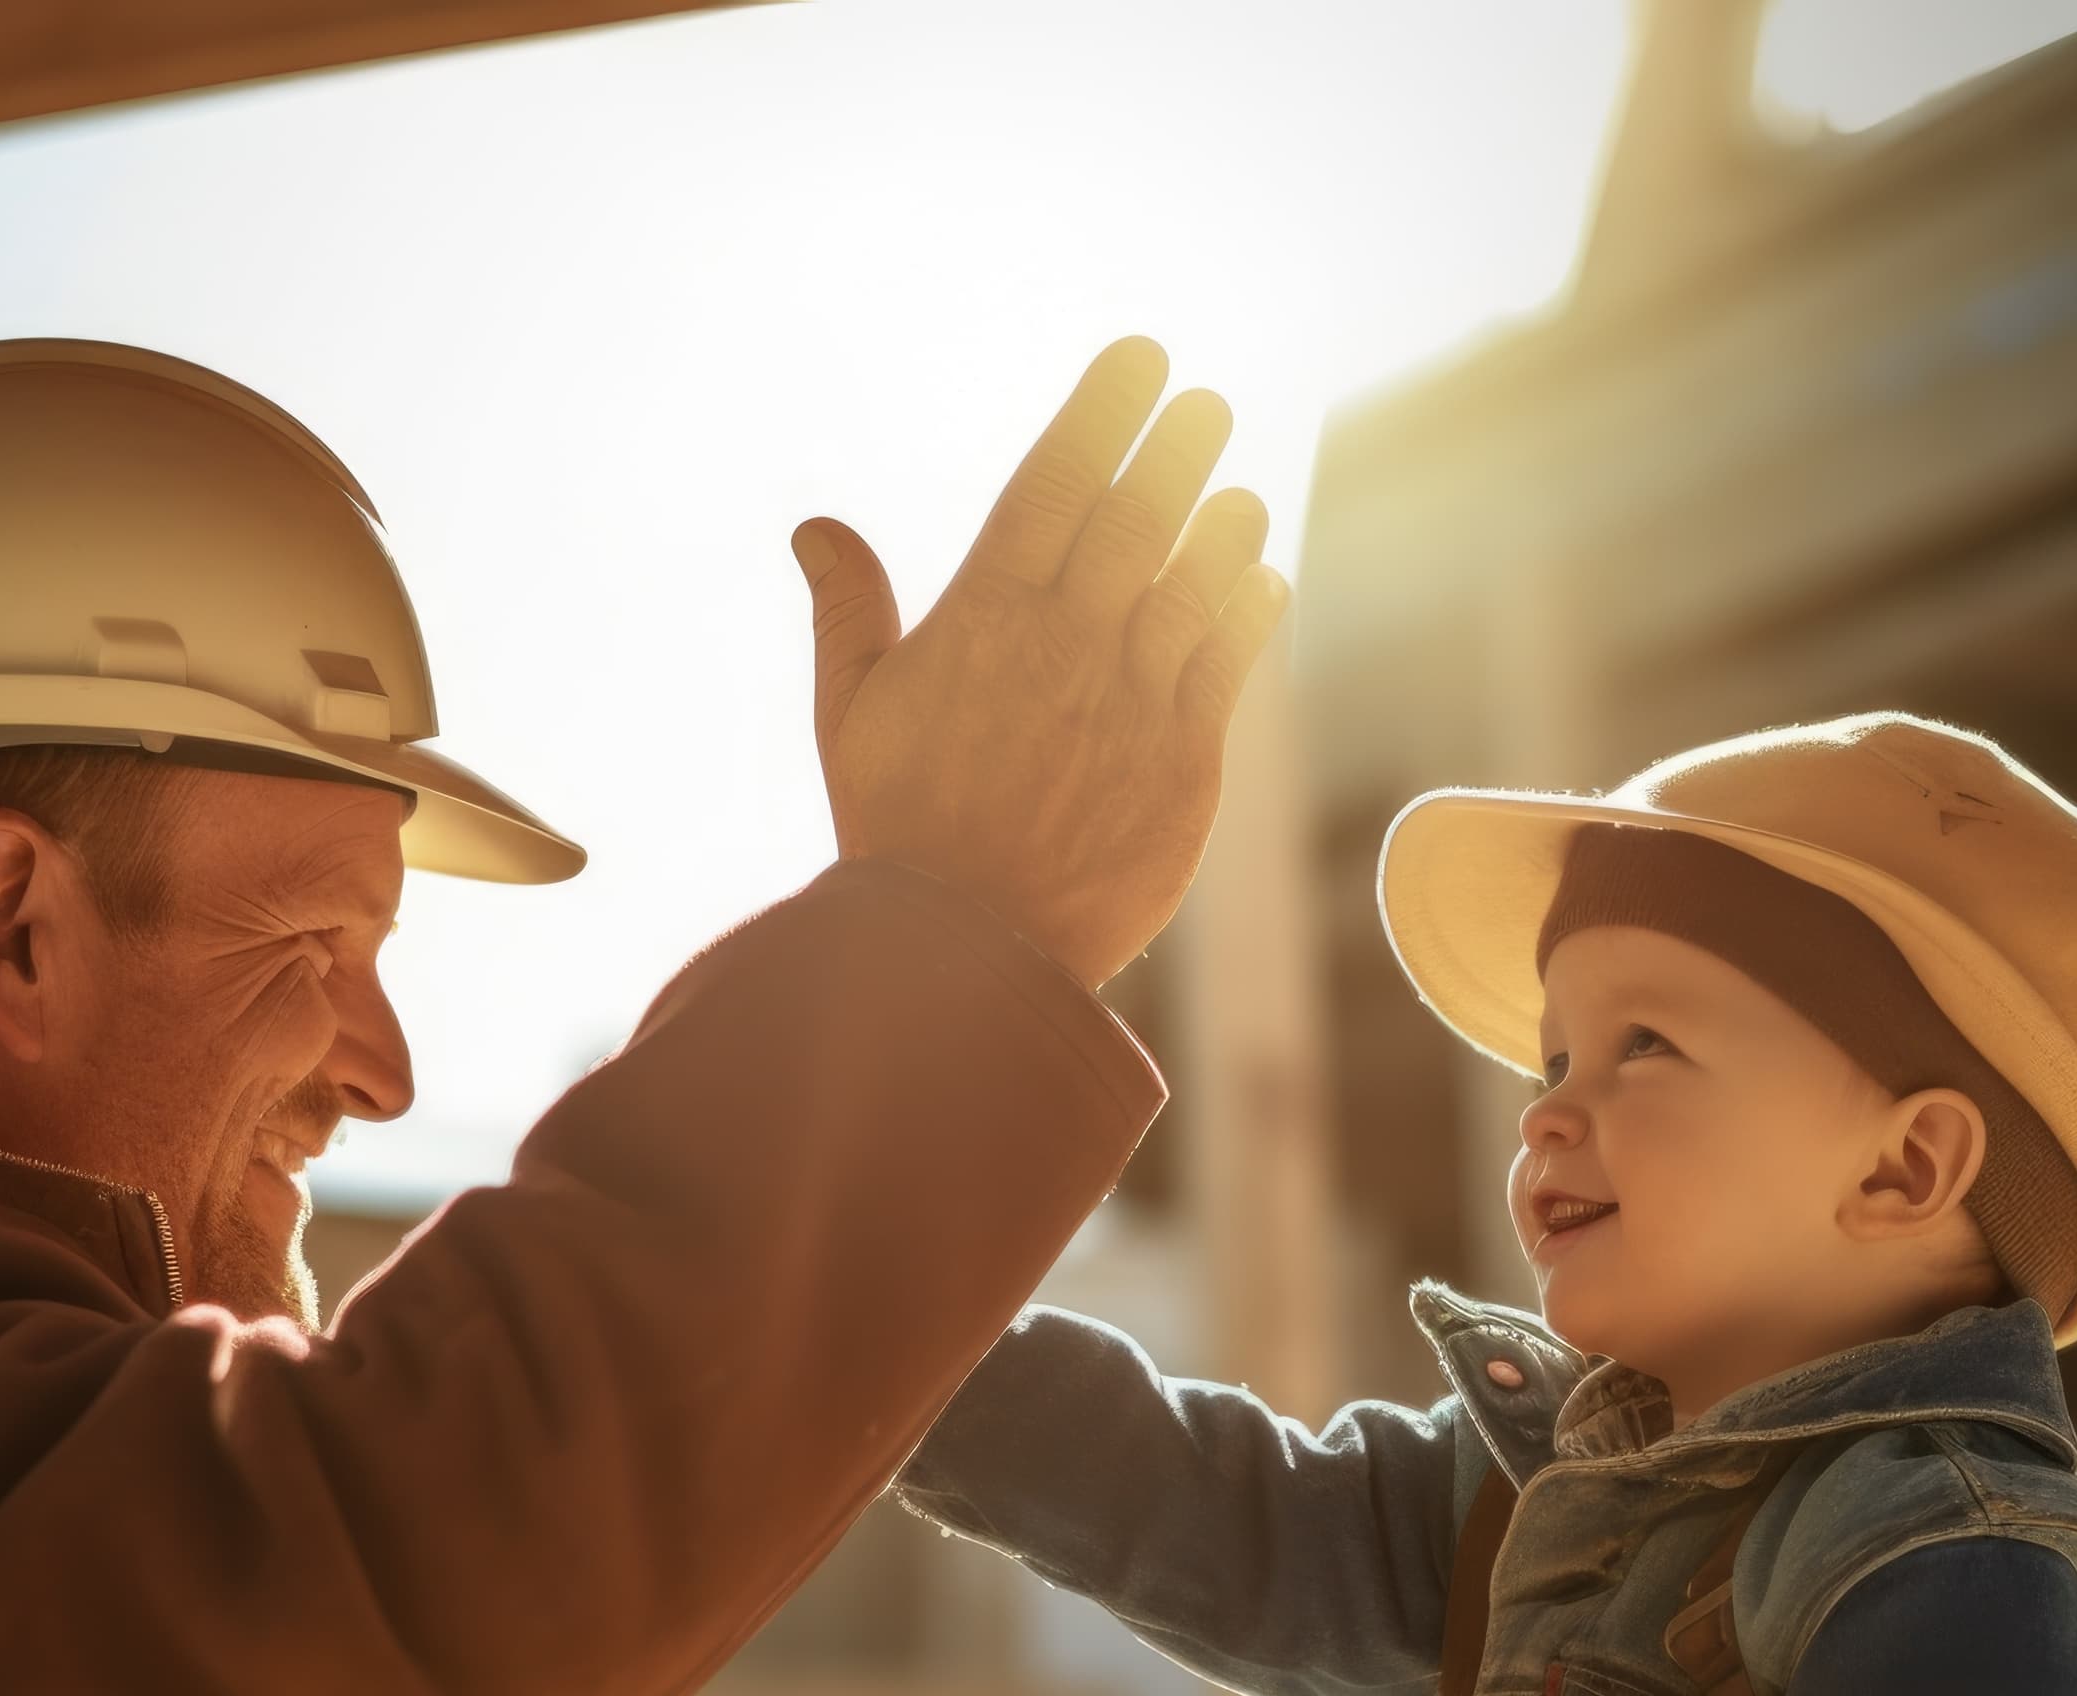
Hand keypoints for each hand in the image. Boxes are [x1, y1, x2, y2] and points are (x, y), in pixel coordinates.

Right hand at [791, 338, 1289, 987]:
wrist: (964, 955)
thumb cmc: (895, 830)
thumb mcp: (849, 714)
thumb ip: (849, 611)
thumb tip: (817, 526)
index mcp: (986, 616)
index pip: (1056, 483)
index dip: (1103, 411)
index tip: (1140, 360)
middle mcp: (1070, 642)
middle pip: (1138, 515)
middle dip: (1176, 448)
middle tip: (1206, 402)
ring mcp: (1135, 700)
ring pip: (1195, 584)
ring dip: (1222, 529)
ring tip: (1239, 495)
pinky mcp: (1184, 764)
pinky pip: (1226, 666)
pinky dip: (1246, 613)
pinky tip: (1259, 580)